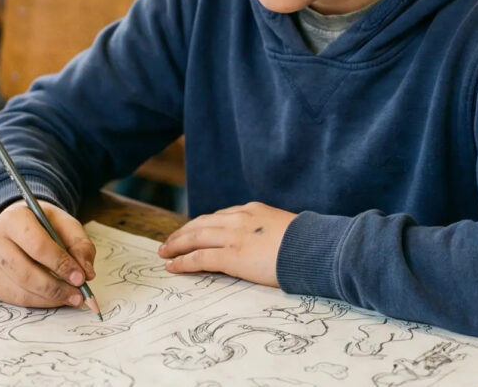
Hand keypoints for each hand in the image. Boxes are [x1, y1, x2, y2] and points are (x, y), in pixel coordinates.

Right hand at [0, 199, 95, 307]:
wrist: (19, 225)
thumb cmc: (43, 223)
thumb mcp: (65, 224)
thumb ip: (80, 244)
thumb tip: (87, 273)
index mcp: (14, 218)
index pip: (37, 246)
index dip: (60, 264)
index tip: (80, 278)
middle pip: (25, 272)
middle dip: (55, 287)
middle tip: (78, 295)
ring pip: (19, 289)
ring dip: (49, 298)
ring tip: (70, 298)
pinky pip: (14, 299)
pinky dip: (38, 302)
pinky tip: (54, 299)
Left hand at [159, 202, 296, 286]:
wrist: (313, 248)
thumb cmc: (307, 243)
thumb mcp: (285, 228)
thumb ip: (269, 231)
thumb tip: (268, 242)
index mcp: (252, 210)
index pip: (220, 216)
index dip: (203, 224)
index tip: (193, 230)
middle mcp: (239, 218)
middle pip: (202, 223)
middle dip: (183, 232)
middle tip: (169, 241)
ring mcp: (234, 236)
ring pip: (195, 237)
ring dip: (176, 244)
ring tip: (164, 252)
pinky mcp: (231, 256)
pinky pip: (199, 258)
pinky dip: (183, 262)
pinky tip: (172, 266)